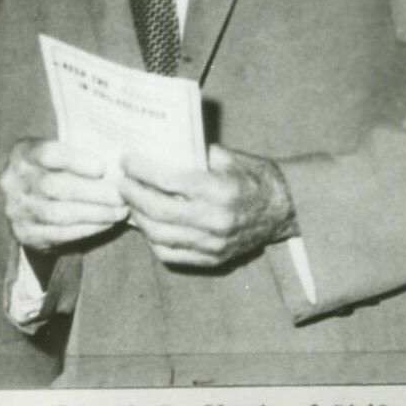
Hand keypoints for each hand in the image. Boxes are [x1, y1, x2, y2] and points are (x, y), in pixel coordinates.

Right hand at [0, 138, 129, 251]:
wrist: (19, 200)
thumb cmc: (48, 171)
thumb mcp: (53, 155)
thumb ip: (75, 157)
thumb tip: (114, 163)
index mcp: (22, 153)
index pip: (47, 154)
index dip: (75, 161)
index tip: (102, 167)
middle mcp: (13, 181)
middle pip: (54, 187)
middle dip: (93, 192)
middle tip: (121, 195)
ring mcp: (17, 210)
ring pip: (58, 213)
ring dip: (95, 213)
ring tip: (120, 211)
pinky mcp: (25, 234)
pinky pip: (59, 234)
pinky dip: (87, 229)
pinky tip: (106, 224)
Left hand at [118, 144, 296, 267]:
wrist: (284, 209)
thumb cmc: (253, 176)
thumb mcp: (227, 156)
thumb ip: (193, 153)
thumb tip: (155, 146)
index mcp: (220, 190)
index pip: (169, 181)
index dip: (142, 170)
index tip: (127, 160)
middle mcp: (216, 220)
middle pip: (158, 211)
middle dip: (132, 194)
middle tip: (121, 181)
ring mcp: (213, 244)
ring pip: (159, 235)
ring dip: (138, 217)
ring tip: (129, 201)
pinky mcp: (212, 259)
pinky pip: (170, 254)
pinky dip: (152, 239)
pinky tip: (146, 223)